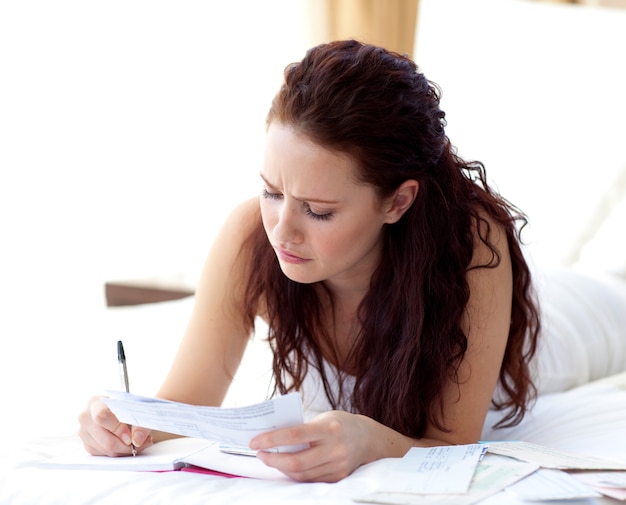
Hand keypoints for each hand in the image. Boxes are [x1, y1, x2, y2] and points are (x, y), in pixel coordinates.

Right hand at [77, 396, 152, 456]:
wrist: (125, 411)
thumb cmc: (129, 408)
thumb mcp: (139, 410)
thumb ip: (141, 424)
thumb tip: (137, 439)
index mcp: (96, 402)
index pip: (101, 416)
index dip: (117, 428)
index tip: (130, 435)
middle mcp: (86, 417)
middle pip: (104, 438)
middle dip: (124, 445)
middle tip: (138, 443)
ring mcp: (84, 433)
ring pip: (105, 449)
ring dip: (123, 450)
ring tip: (136, 443)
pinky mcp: (88, 445)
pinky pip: (104, 455)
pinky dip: (118, 453)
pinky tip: (126, 445)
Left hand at [249, 410, 375, 482]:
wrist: (367, 437)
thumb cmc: (338, 423)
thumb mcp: (323, 418)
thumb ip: (302, 428)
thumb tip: (273, 438)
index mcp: (329, 428)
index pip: (294, 435)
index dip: (271, 440)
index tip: (254, 442)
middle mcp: (335, 448)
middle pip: (297, 462)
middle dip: (273, 460)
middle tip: (260, 454)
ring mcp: (338, 465)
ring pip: (302, 475)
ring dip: (282, 468)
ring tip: (271, 459)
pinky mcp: (339, 477)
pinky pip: (311, 480)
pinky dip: (296, 475)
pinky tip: (287, 467)